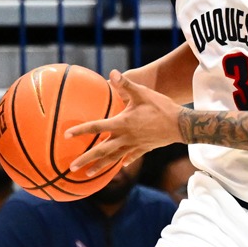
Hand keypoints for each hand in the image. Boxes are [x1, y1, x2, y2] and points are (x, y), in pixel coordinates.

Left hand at [64, 70, 183, 177]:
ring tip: (87, 174)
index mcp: (122, 123)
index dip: (81, 131)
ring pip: (113, 158)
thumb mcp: (142, 93)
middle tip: (71, 167)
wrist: (181, 125)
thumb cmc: (161, 107)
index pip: (97, 127)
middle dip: (86, 159)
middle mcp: (125, 137)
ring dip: (100, 166)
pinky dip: (124, 161)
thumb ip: (125, 84)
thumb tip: (112, 73)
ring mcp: (135, 145)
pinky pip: (131, 156)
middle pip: (102, 150)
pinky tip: (121, 166)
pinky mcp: (144, 148)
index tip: (66, 135)